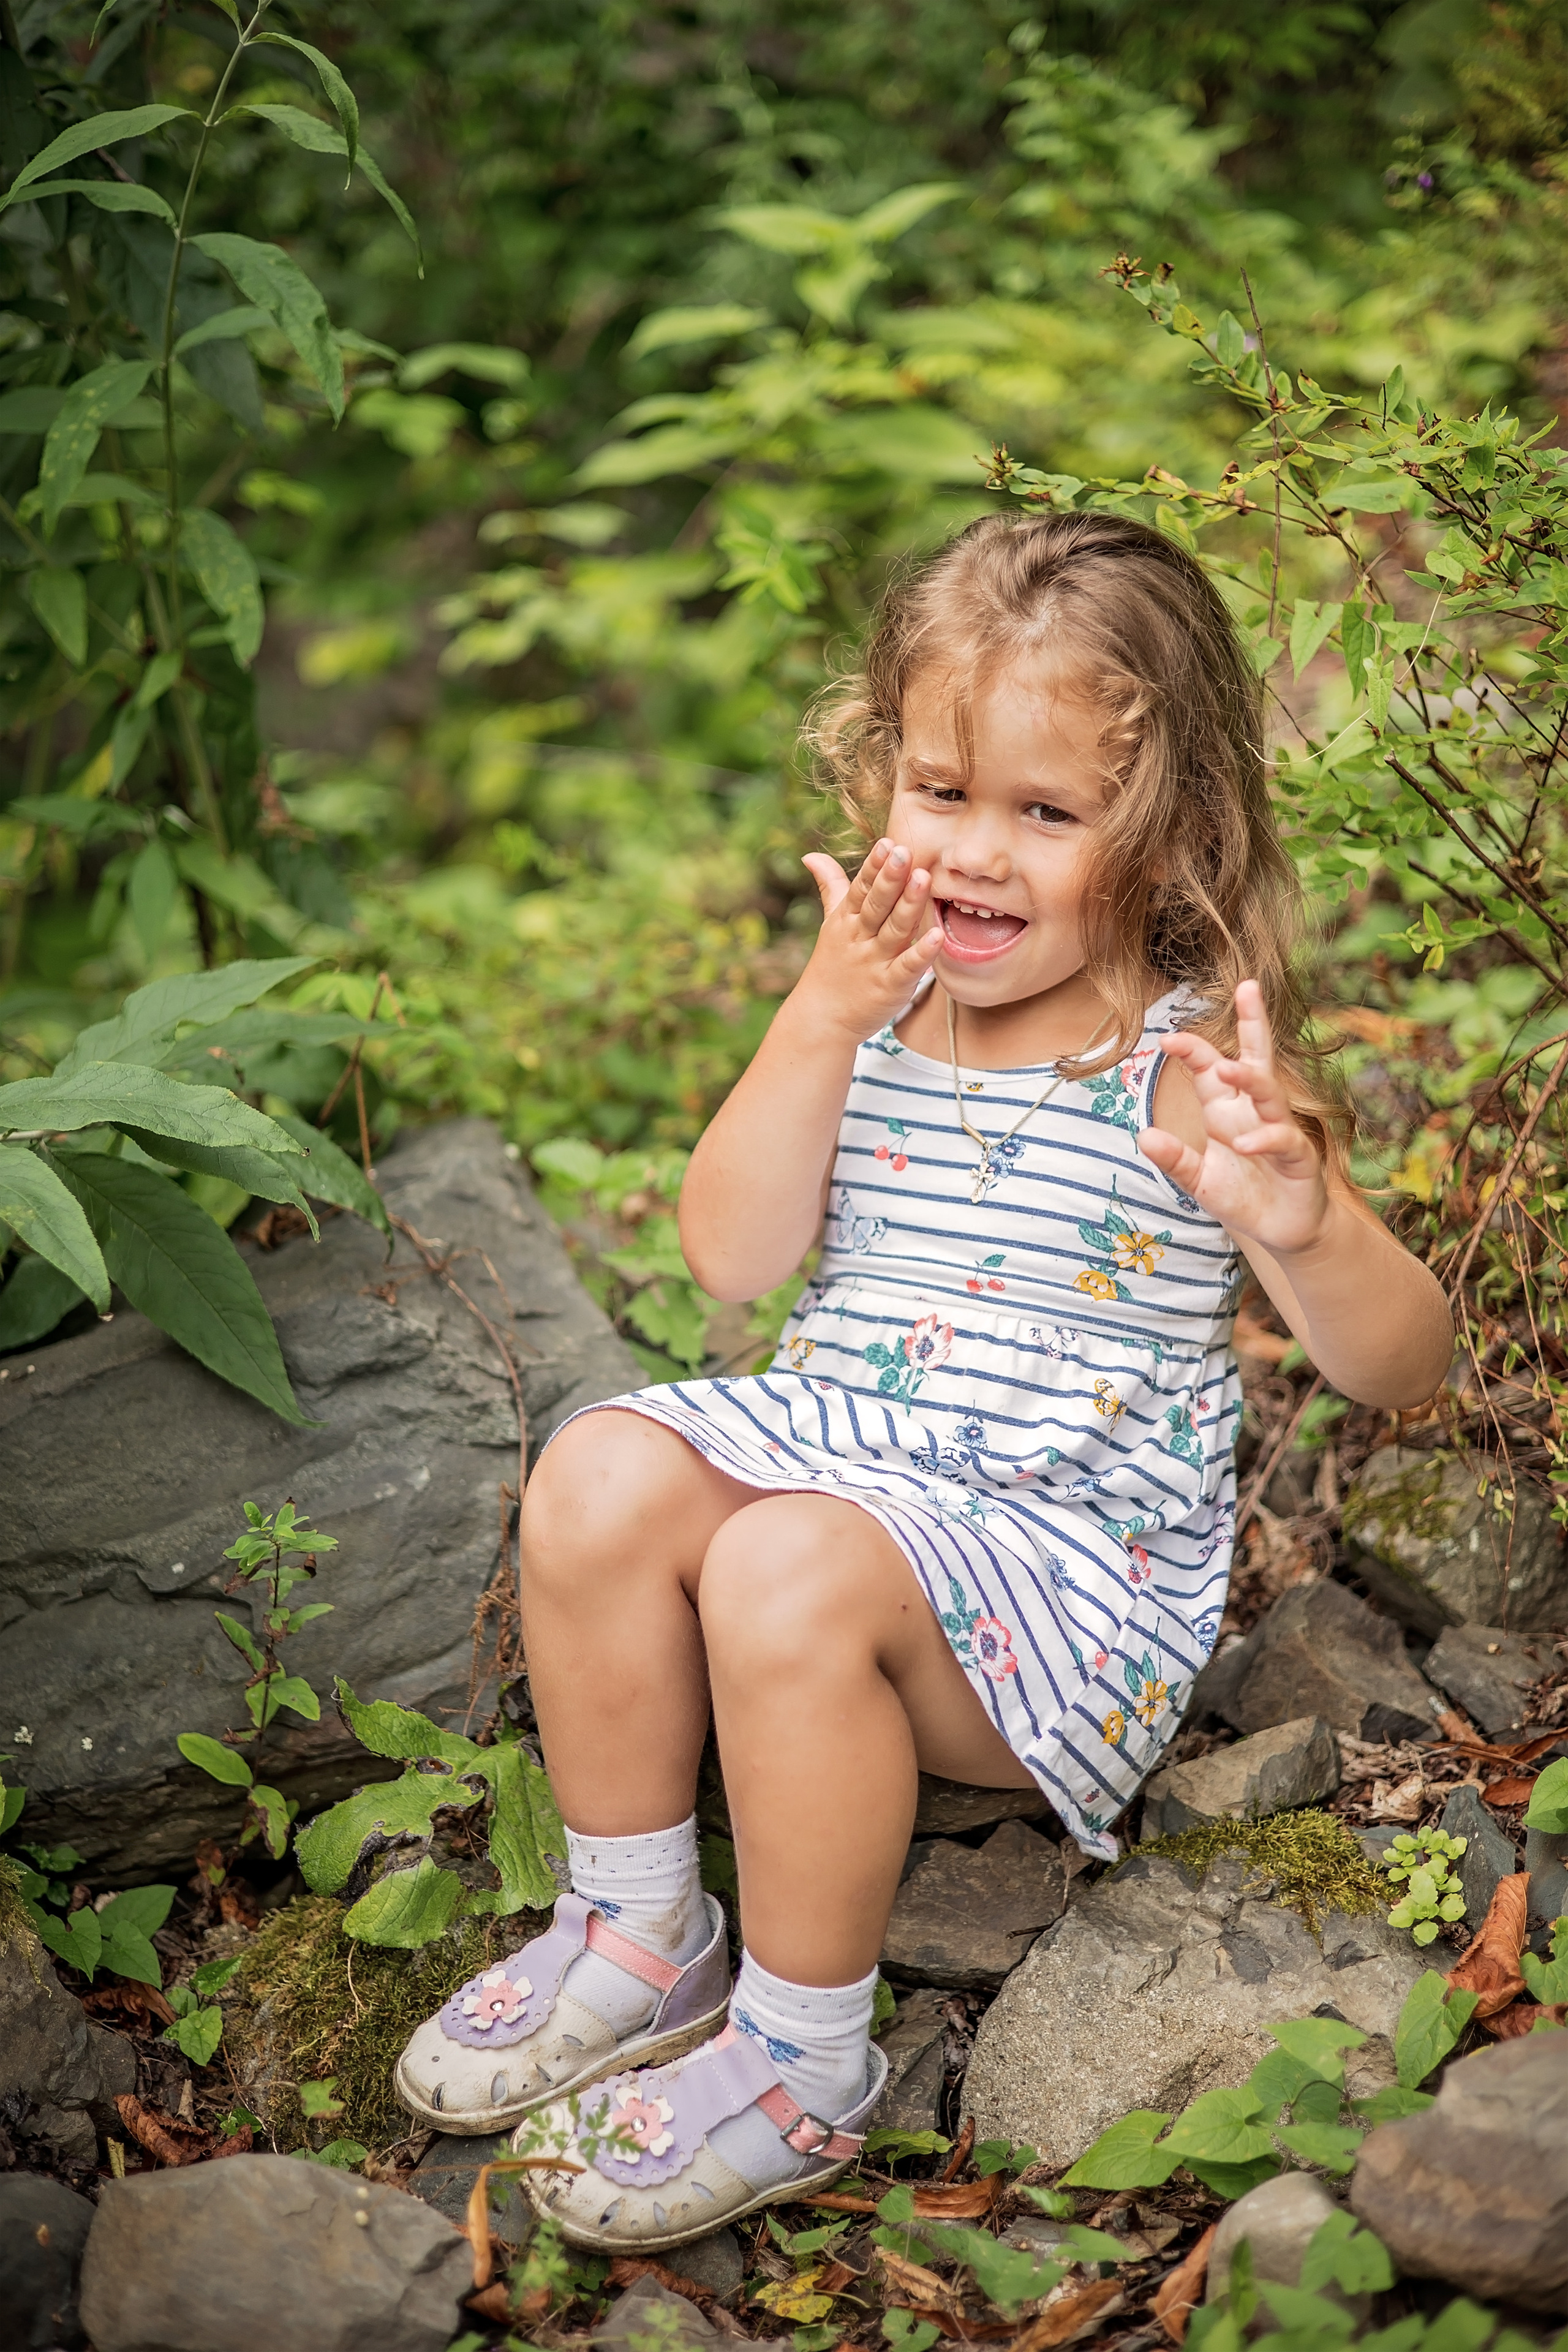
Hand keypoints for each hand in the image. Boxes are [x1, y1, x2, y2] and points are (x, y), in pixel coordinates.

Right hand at [795, 839, 943, 1040]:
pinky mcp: (889, 987)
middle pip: (876, 905)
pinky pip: (907, 968)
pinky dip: (921, 953)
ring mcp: (874, 963)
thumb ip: (830, 886)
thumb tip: (811, 855)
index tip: (887, 843)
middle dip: (889, 878)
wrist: (820, 1020)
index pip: (861, 888)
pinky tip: (938, 936)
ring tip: (923, 879)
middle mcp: (860, 938)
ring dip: (908, 905)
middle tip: (904, 851)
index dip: (874, 867)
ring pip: (893, 930)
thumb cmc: (831, 968)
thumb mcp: (830, 923)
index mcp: (846, 920)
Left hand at [1137, 980, 1331, 1256]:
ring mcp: (1280, 1130)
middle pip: (1256, 1059)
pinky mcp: (1299, 1157)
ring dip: (1250, 1079)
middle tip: (1248, 987)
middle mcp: (1255, 1111)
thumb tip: (1142, 1135)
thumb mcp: (1199, 1180)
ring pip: (1270, 1093)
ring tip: (1226, 1068)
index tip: (1168, 1037)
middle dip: (1253, 1022)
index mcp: (1227, 1110)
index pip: (1211, 1070)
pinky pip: (1282, 1140)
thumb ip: (1174, 1160)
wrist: (1283, 1230)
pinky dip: (1263, 1138)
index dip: (1194, 1051)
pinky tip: (1245, 1142)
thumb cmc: (1243, 1197)